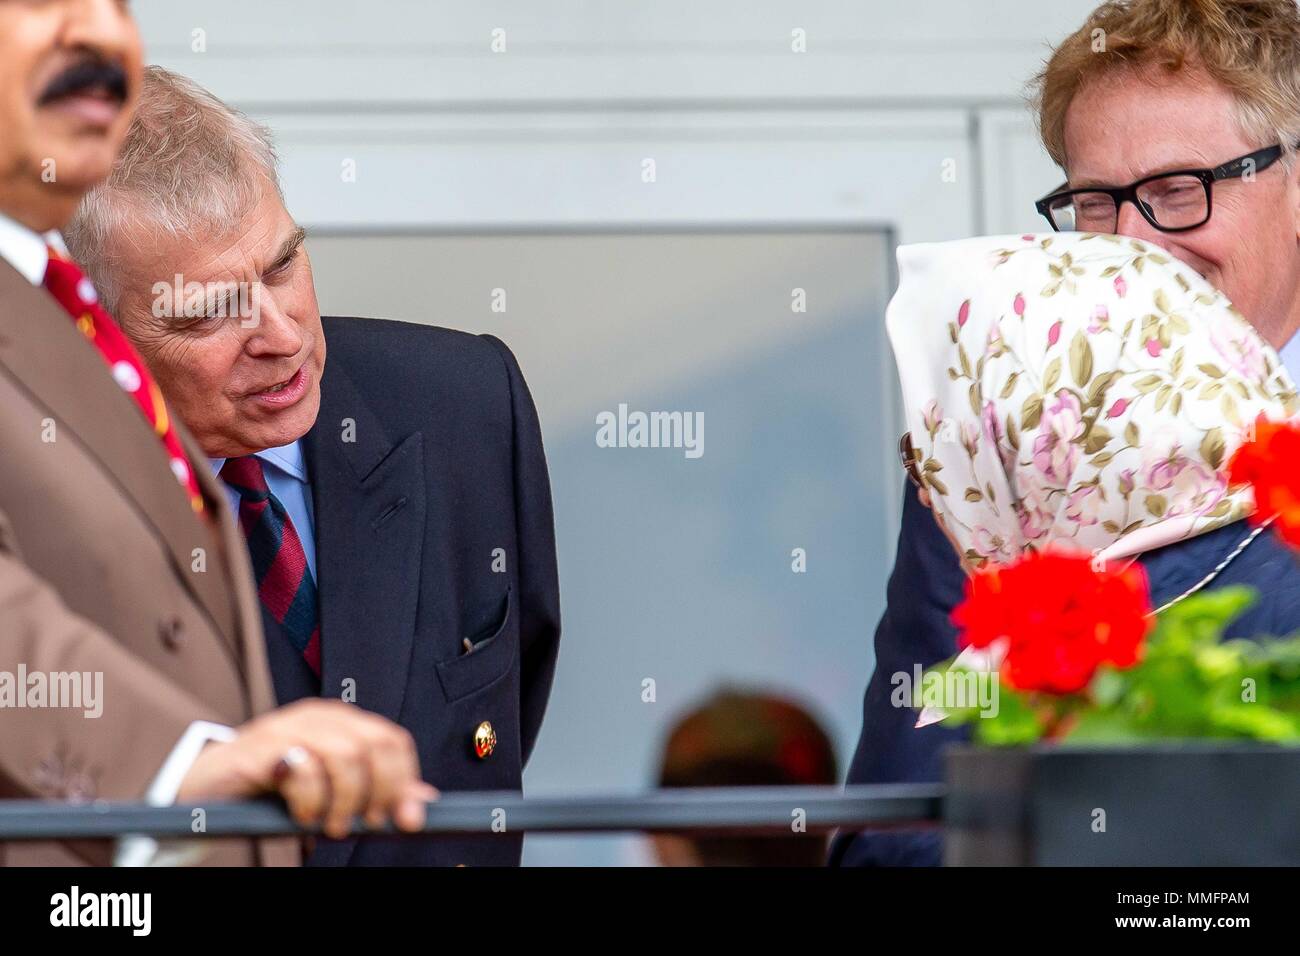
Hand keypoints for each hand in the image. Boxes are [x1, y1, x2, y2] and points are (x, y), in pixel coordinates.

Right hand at [176, 699, 437, 837]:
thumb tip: (423, 801)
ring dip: (345, 800)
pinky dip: (310, 800)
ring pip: (346, 755)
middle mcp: (318, 717)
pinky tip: (301, 815)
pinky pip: (303, 769)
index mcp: (341, 721)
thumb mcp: (331, 790)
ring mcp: (287, 727)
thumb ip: (375, 791)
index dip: (404, 780)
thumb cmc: (272, 790)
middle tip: (367, 823)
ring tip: (330, 824)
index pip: (392, 740)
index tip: (402, 818)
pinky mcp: (259, 749)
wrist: (204, 789)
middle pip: (375, 744)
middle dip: (380, 791)